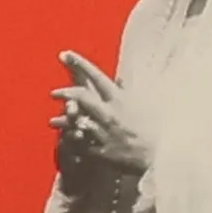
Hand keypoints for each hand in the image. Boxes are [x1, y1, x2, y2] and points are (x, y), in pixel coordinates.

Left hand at [50, 49, 152, 176]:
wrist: (158, 157)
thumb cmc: (150, 129)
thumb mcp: (140, 105)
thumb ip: (126, 92)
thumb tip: (118, 80)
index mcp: (119, 100)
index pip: (96, 76)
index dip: (79, 63)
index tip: (64, 54)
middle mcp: (109, 114)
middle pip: (81, 97)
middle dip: (65, 92)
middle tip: (54, 93)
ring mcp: (103, 132)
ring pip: (77, 121)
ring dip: (64, 120)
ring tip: (53, 120)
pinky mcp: (100, 151)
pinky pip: (80, 143)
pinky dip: (71, 140)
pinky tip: (64, 139)